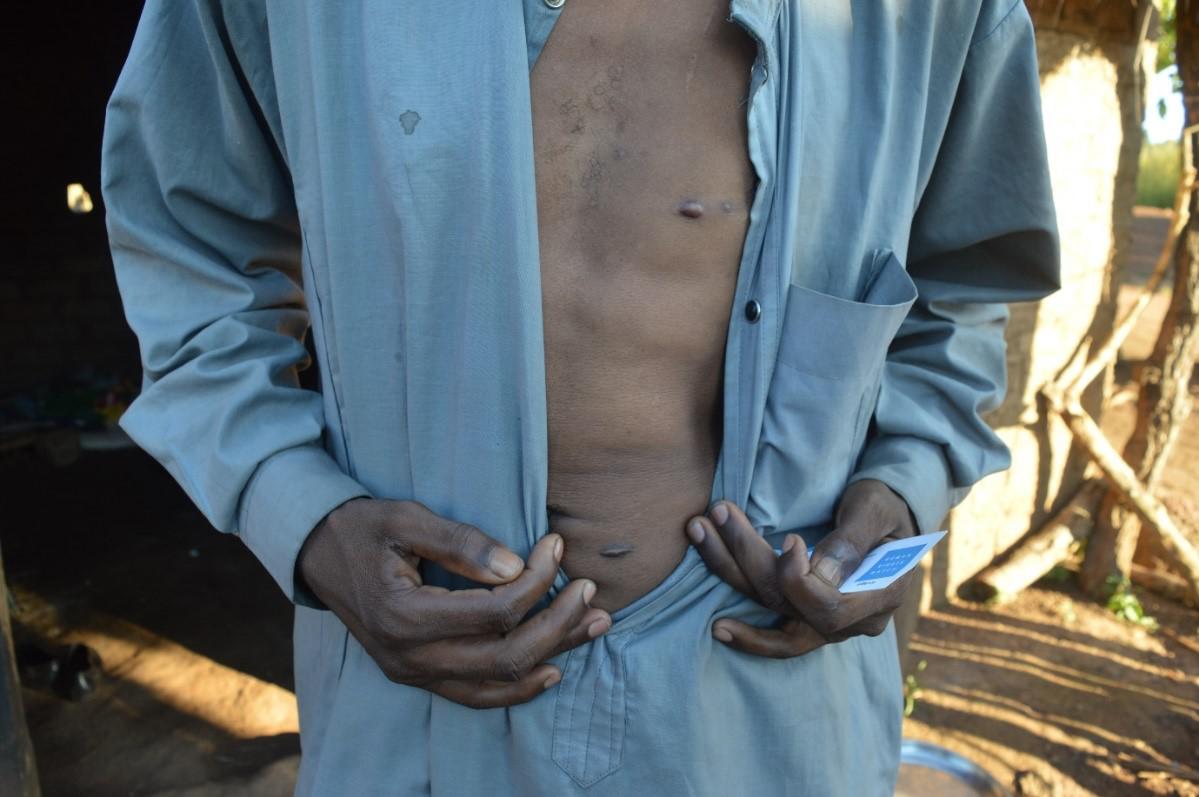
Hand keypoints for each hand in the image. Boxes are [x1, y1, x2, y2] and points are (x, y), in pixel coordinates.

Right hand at [298, 498, 610, 707]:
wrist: (315, 555)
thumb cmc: (361, 528)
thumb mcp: (405, 518)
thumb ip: (460, 543)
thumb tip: (515, 565)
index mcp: (403, 614)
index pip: (494, 611)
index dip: (536, 580)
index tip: (556, 544)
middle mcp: (408, 656)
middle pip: (506, 655)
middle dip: (559, 623)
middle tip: (590, 588)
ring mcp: (412, 673)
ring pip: (498, 681)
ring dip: (553, 654)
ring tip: (596, 625)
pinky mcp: (417, 676)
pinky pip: (475, 696)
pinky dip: (517, 688)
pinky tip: (552, 670)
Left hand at [684, 479, 917, 657]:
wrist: (886, 518)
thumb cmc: (884, 507)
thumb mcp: (875, 509)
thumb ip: (853, 538)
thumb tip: (820, 569)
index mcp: (881, 595)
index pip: (829, 606)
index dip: (800, 578)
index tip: (790, 539)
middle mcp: (853, 620)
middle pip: (789, 604)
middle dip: (748, 558)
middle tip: (719, 512)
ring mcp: (828, 625)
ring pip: (773, 612)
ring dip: (730, 573)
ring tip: (699, 531)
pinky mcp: (808, 621)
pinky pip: (777, 638)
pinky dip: (750, 636)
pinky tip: (718, 627)